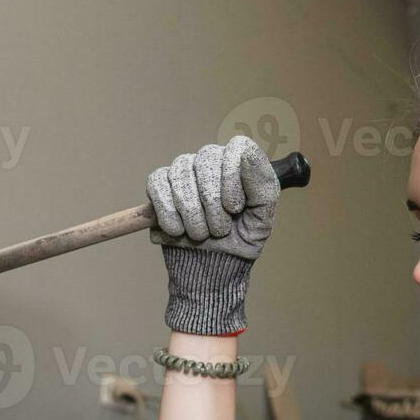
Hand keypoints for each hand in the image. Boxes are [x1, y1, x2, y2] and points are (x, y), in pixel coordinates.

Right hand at [145, 135, 280, 334]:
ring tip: (200, 235)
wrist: (211, 271)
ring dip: (192, 216)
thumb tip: (246, 154)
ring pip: (181, 176)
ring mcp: (183, 171)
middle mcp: (210, 161)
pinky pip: (157, 185)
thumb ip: (262, 185)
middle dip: (212, 204)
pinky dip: (168, 214)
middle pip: (207, 160)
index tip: (235, 208)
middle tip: (219, 230)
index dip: (233, 178)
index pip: (237, 148)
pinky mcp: (159, 185)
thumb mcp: (261, 220)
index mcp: (239, 166)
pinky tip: (178, 230)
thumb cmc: (239, 243)